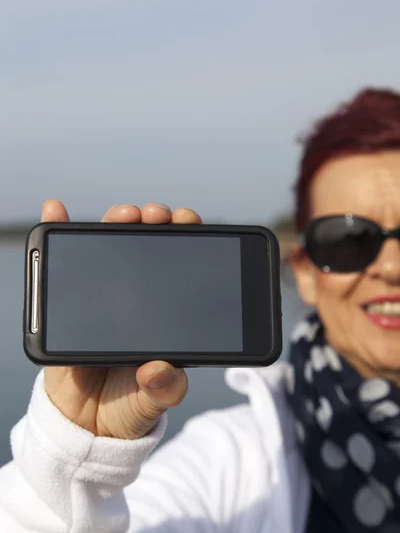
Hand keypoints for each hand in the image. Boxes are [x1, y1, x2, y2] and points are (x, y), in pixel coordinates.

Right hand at [42, 199, 200, 439]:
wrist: (85, 425)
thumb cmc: (127, 405)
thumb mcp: (153, 402)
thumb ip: (163, 390)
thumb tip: (159, 371)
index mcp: (163, 313)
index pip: (179, 265)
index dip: (186, 239)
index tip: (189, 222)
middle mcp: (135, 296)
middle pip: (147, 247)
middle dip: (155, 222)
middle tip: (157, 216)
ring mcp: (102, 294)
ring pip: (109, 248)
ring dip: (115, 222)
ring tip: (124, 214)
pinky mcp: (69, 302)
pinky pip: (64, 265)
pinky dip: (58, 232)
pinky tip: (55, 211)